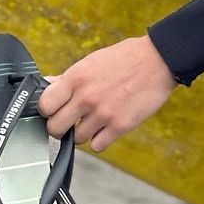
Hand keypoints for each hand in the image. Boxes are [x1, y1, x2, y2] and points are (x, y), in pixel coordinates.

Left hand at [37, 35, 177, 151]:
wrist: (159, 59)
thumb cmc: (126, 58)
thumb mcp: (92, 61)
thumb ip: (68, 77)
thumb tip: (47, 85)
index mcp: (77, 77)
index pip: (44, 105)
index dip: (47, 109)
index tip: (54, 109)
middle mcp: (86, 97)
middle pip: (55, 128)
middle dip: (61, 126)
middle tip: (70, 120)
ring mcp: (103, 113)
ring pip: (77, 139)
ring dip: (84, 131)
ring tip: (95, 118)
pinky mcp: (119, 126)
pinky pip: (96, 146)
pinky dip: (100, 139)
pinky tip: (107, 126)